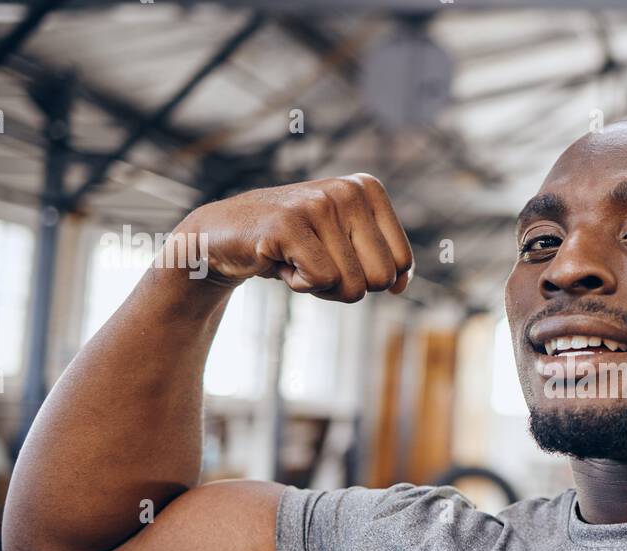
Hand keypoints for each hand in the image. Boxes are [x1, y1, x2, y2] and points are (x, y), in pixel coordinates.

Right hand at [177, 173, 412, 300]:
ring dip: (319, 286)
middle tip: (313, 261)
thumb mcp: (346, 248)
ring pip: (352, 285)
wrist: (224, 236)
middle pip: (381, 278)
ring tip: (294, 258)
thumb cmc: (293, 245)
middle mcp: (348, 190)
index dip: (369, 276)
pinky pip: (322, 280)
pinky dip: (299, 285)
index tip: (335, 256)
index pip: (402, 263)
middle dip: (347, 285)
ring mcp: (318, 203)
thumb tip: (402, 286)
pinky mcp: (288, 224)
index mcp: (368, 189)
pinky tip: (279, 261)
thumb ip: (383, 263)